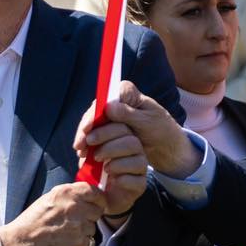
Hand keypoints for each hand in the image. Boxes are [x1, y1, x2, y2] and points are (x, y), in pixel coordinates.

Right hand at [0, 183, 107, 245]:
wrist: (24, 241)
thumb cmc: (33, 219)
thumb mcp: (50, 197)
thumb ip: (70, 194)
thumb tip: (87, 195)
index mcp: (67, 193)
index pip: (95, 192)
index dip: (98, 198)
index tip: (98, 203)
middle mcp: (76, 207)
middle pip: (98, 210)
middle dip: (90, 215)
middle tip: (76, 219)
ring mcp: (79, 226)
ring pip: (93, 227)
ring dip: (84, 230)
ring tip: (67, 231)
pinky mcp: (80, 242)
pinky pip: (90, 241)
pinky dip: (81, 242)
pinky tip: (67, 240)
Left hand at [73, 100, 147, 217]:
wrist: (101, 198)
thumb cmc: (95, 172)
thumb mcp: (88, 155)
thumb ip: (88, 143)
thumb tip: (84, 135)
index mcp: (123, 139)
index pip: (119, 125)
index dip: (102, 129)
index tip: (86, 137)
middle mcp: (135, 151)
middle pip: (130, 139)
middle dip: (109, 143)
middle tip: (94, 153)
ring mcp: (139, 168)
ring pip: (137, 157)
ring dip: (116, 160)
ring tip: (102, 167)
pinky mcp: (140, 185)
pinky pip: (137, 179)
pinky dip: (123, 178)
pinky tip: (112, 179)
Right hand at [82, 81, 198, 177]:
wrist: (165, 142)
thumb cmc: (160, 128)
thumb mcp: (147, 121)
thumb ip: (128, 114)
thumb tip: (108, 107)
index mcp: (127, 92)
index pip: (105, 98)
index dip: (94, 113)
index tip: (88, 128)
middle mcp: (116, 99)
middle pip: (95, 112)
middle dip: (86, 129)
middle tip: (79, 144)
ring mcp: (111, 113)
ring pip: (93, 123)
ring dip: (85, 137)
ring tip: (80, 151)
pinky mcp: (109, 126)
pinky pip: (96, 132)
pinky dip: (90, 142)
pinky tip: (84, 153)